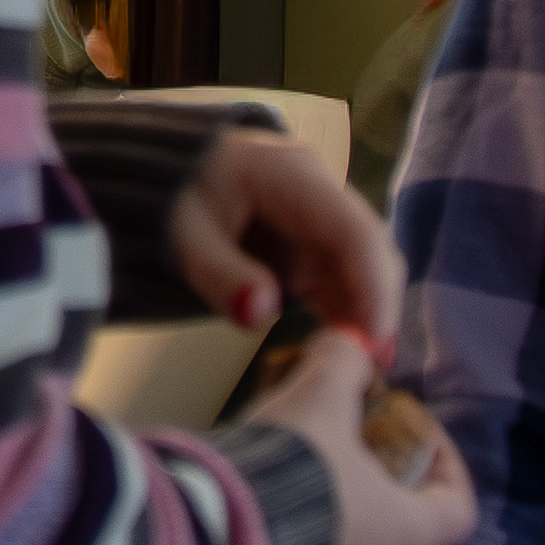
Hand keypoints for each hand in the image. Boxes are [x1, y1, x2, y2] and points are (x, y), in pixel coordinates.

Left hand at [167, 127, 398, 342]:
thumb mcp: (183, 235)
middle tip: (374, 364)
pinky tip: (344, 350)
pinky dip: (344, 314)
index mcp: (291, 176)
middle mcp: (320, 193)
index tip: (376, 336)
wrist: (168, 179)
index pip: (353, 231)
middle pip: (369, 250)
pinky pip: (340, 280)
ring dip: (364, 315)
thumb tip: (261, 311)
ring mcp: (321, 219)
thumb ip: (219, 274)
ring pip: (362, 269)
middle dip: (377, 306)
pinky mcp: (313, 245)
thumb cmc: (175, 197)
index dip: (373, 284)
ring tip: (362, 367)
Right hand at [237, 328, 478, 544]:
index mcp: (402, 535)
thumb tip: (354, 340)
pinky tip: (246, 525)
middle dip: (388, 540)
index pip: (458, 511)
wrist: (205, 541)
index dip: (447, 467)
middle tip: (353, 494)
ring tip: (288, 501)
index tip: (412, 432)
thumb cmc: (285, 473)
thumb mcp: (316, 402)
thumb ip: (341, 366)